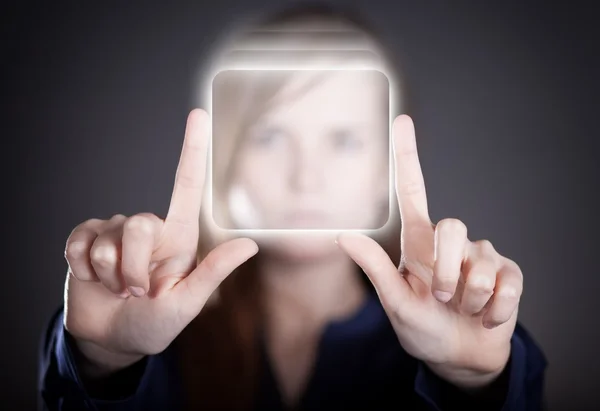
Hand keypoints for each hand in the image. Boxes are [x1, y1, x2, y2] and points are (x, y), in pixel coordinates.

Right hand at [63, 109, 257, 376]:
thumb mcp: (186, 304)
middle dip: (134, 268)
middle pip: (138, 224)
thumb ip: (213, 274)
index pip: (186, 186)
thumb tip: (251, 245)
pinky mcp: (85, 239)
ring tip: (118, 290)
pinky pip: (79, 243)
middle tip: (136, 292)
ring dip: (110, 275)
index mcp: (178, 238)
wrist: (111, 338)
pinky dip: (84, 270)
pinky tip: (93, 280)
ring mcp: (114, 231)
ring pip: (108, 240)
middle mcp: (148, 228)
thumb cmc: (155, 323)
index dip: (192, 150)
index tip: (197, 113)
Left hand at [336, 115, 521, 388]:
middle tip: (440, 296)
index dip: (408, 156)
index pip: (414, 190)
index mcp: (419, 243)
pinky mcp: (509, 275)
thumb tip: (341, 234)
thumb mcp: (395, 301)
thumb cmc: (422, 328)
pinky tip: (486, 315)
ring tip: (463, 309)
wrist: (459, 358)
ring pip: (480, 261)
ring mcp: (482, 257)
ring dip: (469, 297)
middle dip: (446, 269)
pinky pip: (507, 283)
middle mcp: (451, 243)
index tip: (402, 120)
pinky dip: (494, 308)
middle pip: (453, 226)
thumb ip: (374, 268)